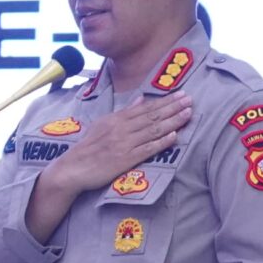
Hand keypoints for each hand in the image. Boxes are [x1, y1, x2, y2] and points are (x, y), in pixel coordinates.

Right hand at [24, 95, 191, 241]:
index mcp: (116, 119)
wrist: (73, 168)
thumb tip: (141, 99)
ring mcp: (124, 144)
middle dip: (173, 107)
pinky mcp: (125, 159)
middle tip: (190, 99)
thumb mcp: (103, 124)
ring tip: (188, 113)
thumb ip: (124, 112)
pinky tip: (174, 136)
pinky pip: (147, 149)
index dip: (165, 101)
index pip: (145, 108)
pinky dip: (161, 142)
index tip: (181, 94)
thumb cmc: (88, 147)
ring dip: (172, 121)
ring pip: (152, 130)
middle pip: (152, 116)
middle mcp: (121, 129)